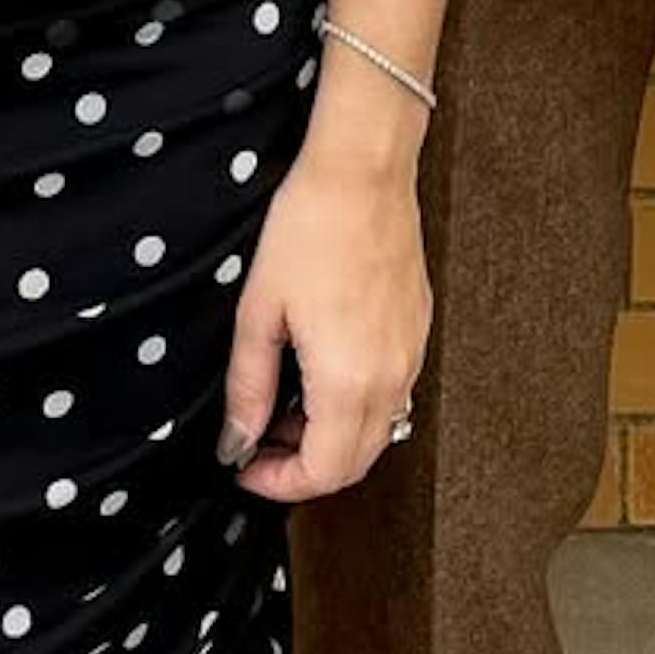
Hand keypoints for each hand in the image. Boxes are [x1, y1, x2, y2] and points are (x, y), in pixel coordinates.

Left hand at [218, 144, 430, 505]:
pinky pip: (394, 392)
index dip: (280, 483)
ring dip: (332, 437)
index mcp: (349, 380)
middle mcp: (392, 376)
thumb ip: (248, 387)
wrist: (363, 170)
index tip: (248, 467)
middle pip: (356, 463)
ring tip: (288, 405)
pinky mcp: (418, 329)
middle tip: (262, 443)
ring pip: (378, 430)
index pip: (325, 473)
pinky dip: (357, 405)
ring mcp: (412, 353)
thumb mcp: (260, 311)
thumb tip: (236, 441)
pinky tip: (323, 372)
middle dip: (305, 467)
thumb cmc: (312, 227)